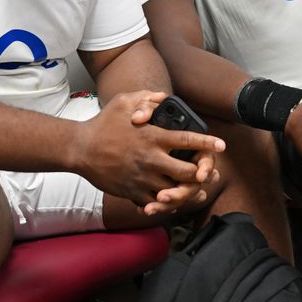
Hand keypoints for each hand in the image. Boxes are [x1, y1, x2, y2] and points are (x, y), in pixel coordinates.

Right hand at [73, 91, 223, 216]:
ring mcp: (142, 178)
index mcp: (153, 137)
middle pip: (188, 172)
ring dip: (188, 192)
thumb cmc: (103, 123)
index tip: (221, 146)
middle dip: (201, 173)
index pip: (187, 141)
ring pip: (175, 192)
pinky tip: (174, 200)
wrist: (79, 149)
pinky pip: (157, 205)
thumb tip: (165, 97)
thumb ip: (147, 97)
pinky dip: (168, 204)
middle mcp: (150, 159)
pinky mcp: (133, 192)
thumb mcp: (123, 101)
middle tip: (207, 171)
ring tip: (198, 190)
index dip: (207, 144)